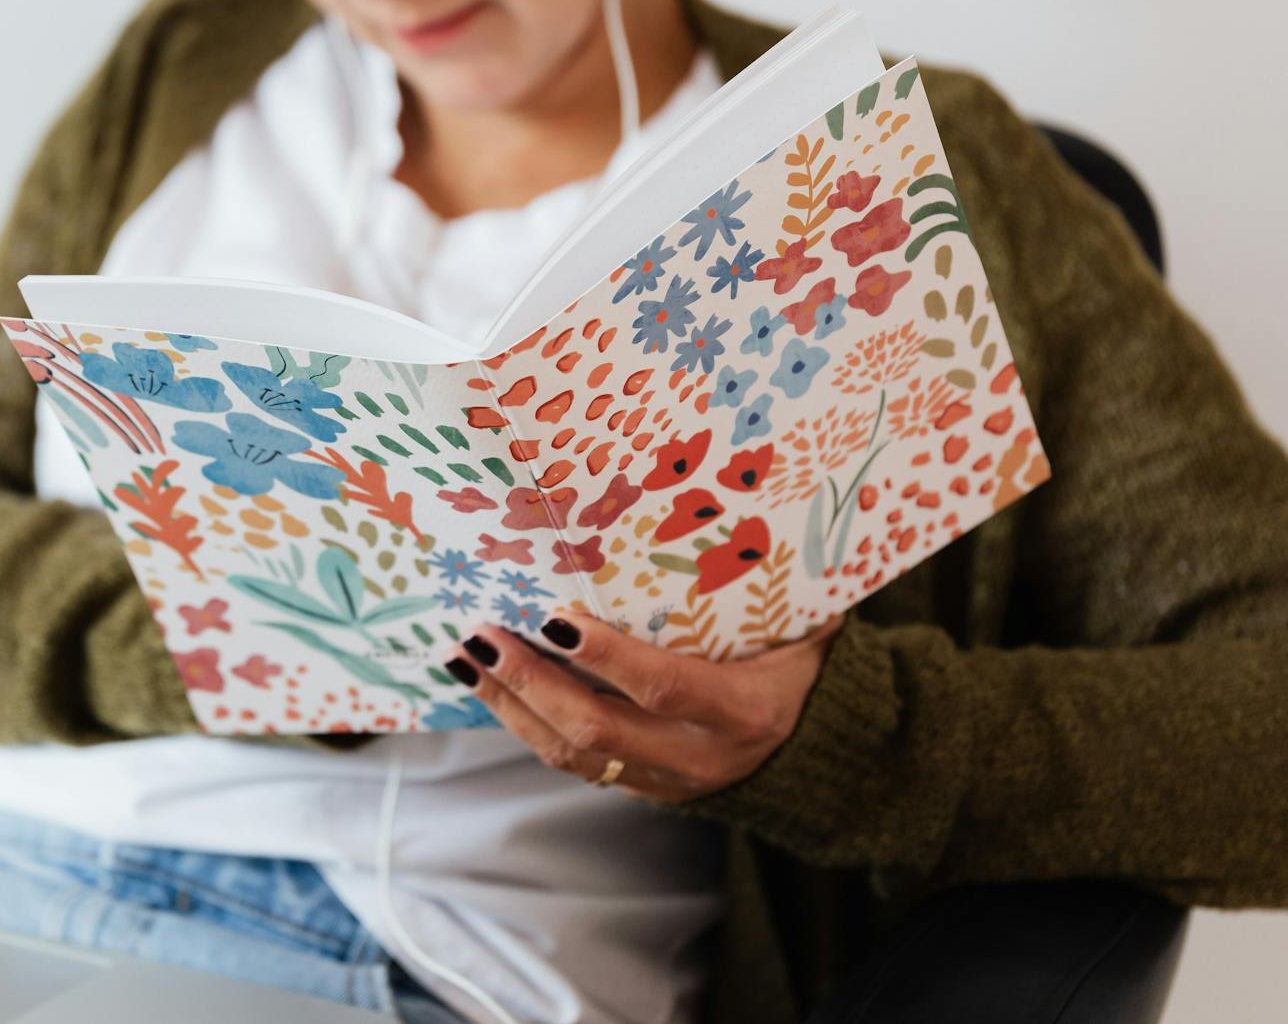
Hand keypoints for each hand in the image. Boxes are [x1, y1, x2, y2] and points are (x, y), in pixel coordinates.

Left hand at [443, 612, 843, 802]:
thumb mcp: (803, 626)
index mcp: (745, 710)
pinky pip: (574, 764)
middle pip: (597, 729)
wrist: (825, 756)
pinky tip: (490, 687)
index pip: (663, 687)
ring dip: (511, 705)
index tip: (554, 617)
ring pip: (572, 755)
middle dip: (530, 682)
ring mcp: (668, 780)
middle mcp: (700, 754)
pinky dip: (525, 725)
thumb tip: (738, 501)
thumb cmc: (806, 665)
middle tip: (484, 634)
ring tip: (465, 657)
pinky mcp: (643, 789)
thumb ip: (764, 581)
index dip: (607, 657)